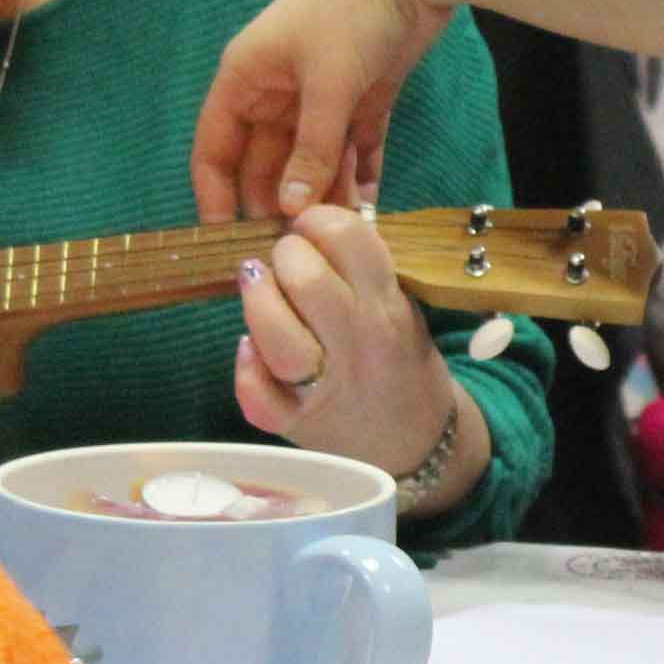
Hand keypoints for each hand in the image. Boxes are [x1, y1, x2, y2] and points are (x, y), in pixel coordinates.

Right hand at [193, 0, 455, 216]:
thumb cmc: (352, 9)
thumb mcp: (327, 84)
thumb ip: (310, 150)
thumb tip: (288, 209)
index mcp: (247, 77)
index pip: (214, 147)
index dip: (216, 194)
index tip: (228, 241)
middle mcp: (276, 89)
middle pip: (266, 162)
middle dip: (280, 203)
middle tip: (297, 250)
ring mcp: (320, 94)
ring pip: (312, 160)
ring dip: (324, 196)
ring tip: (338, 238)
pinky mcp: (362, 96)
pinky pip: (352, 148)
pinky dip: (359, 176)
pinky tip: (369, 210)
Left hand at [234, 203, 464, 499]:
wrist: (416, 443)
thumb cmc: (399, 360)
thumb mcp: (400, 305)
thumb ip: (362, 269)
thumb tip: (307, 221)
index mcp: (386, 306)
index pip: (347, 237)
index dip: (317, 220)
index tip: (310, 228)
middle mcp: (357, 344)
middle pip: (305, 277)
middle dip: (285, 254)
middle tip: (287, 260)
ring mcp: (324, 387)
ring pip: (274, 333)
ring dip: (257, 298)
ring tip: (256, 286)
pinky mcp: (295, 424)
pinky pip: (257, 395)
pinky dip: (246, 367)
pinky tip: (249, 349)